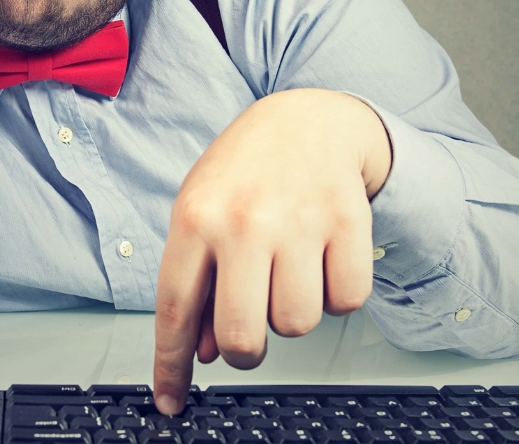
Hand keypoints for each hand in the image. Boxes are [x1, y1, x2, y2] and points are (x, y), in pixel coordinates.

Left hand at [152, 89, 391, 413]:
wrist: (310, 118)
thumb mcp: (202, 214)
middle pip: (243, 337)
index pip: (175, 310)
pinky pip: (346, 302)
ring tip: (287, 269)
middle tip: (250, 327)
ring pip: (297, 325)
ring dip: (293, 312)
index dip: (171, 366)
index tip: (169, 400)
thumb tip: (205, 353)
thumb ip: (198, 282)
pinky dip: (336, 293)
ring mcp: (299, 222)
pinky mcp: (348, 222)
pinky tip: (322, 259)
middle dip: (245, 351)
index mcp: (196, 218)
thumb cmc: (246, 173)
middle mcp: (245, 222)